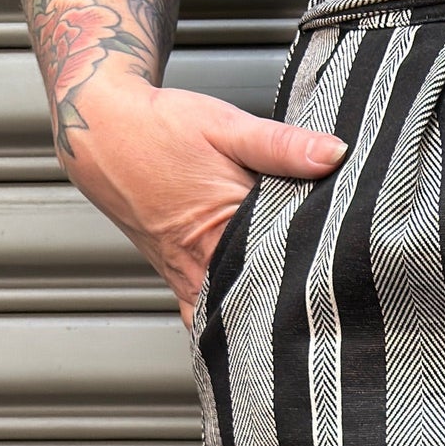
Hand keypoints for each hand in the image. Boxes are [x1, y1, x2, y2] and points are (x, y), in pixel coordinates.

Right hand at [58, 72, 345, 323]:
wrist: (102, 132)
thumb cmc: (161, 127)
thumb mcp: (226, 126)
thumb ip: (282, 145)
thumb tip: (335, 154)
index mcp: (220, 235)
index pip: (283, 274)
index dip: (316, 277)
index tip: (343, 281)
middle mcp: (199, 269)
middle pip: (260, 307)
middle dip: (294, 308)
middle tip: (330, 309)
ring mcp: (185, 282)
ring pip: (233, 318)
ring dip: (263, 318)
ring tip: (300, 317)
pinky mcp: (177, 281)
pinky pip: (209, 315)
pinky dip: (233, 317)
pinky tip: (258, 315)